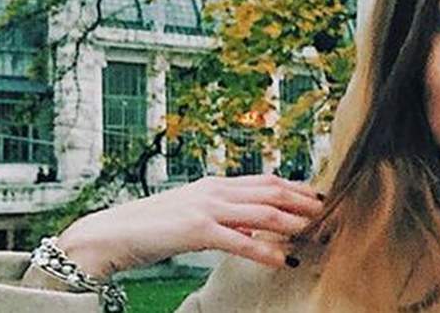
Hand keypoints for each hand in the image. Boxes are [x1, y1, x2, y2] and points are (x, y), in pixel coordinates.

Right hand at [54, 174, 322, 279]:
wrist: (111, 233)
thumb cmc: (153, 227)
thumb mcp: (195, 215)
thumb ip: (226, 217)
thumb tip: (254, 229)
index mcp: (216, 184)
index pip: (266, 180)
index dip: (296, 187)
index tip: (319, 196)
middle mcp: (215, 190)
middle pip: (271, 190)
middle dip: (303, 201)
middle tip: (328, 212)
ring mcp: (207, 208)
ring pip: (262, 211)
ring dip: (292, 221)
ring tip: (314, 231)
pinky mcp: (197, 230)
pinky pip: (240, 241)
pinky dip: (264, 249)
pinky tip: (281, 259)